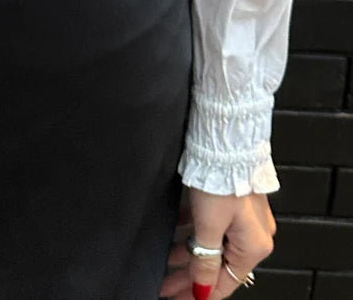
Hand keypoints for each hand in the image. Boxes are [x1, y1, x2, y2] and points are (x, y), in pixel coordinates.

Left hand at [158, 185, 275, 297]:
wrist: (226, 138)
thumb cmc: (222, 175)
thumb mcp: (208, 225)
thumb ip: (204, 259)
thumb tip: (202, 287)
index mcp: (254, 246)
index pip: (224, 283)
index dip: (198, 293)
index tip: (177, 297)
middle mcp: (255, 234)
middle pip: (218, 265)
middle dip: (190, 277)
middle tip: (167, 284)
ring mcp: (246, 217)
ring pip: (214, 244)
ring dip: (190, 254)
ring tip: (166, 260)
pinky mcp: (235, 201)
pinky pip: (214, 225)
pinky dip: (196, 232)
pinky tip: (177, 233)